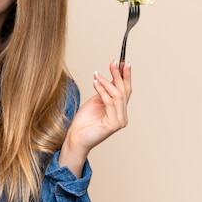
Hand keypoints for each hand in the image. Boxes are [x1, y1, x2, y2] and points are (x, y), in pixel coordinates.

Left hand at [60, 60, 131, 174]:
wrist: (76, 138)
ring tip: (97, 74)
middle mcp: (123, 116)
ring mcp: (119, 121)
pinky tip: (95, 83)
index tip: (124, 62)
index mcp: (120, 111)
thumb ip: (105, 92)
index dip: (126, 76)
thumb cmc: (84, 122)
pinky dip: (102, 91)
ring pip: (117, 96)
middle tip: (113, 62)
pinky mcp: (113, 124)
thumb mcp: (96, 101)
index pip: (126, 90)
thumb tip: (112, 77)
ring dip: (107, 82)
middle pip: (123, 91)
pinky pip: (109, 103)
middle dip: (118, 75)